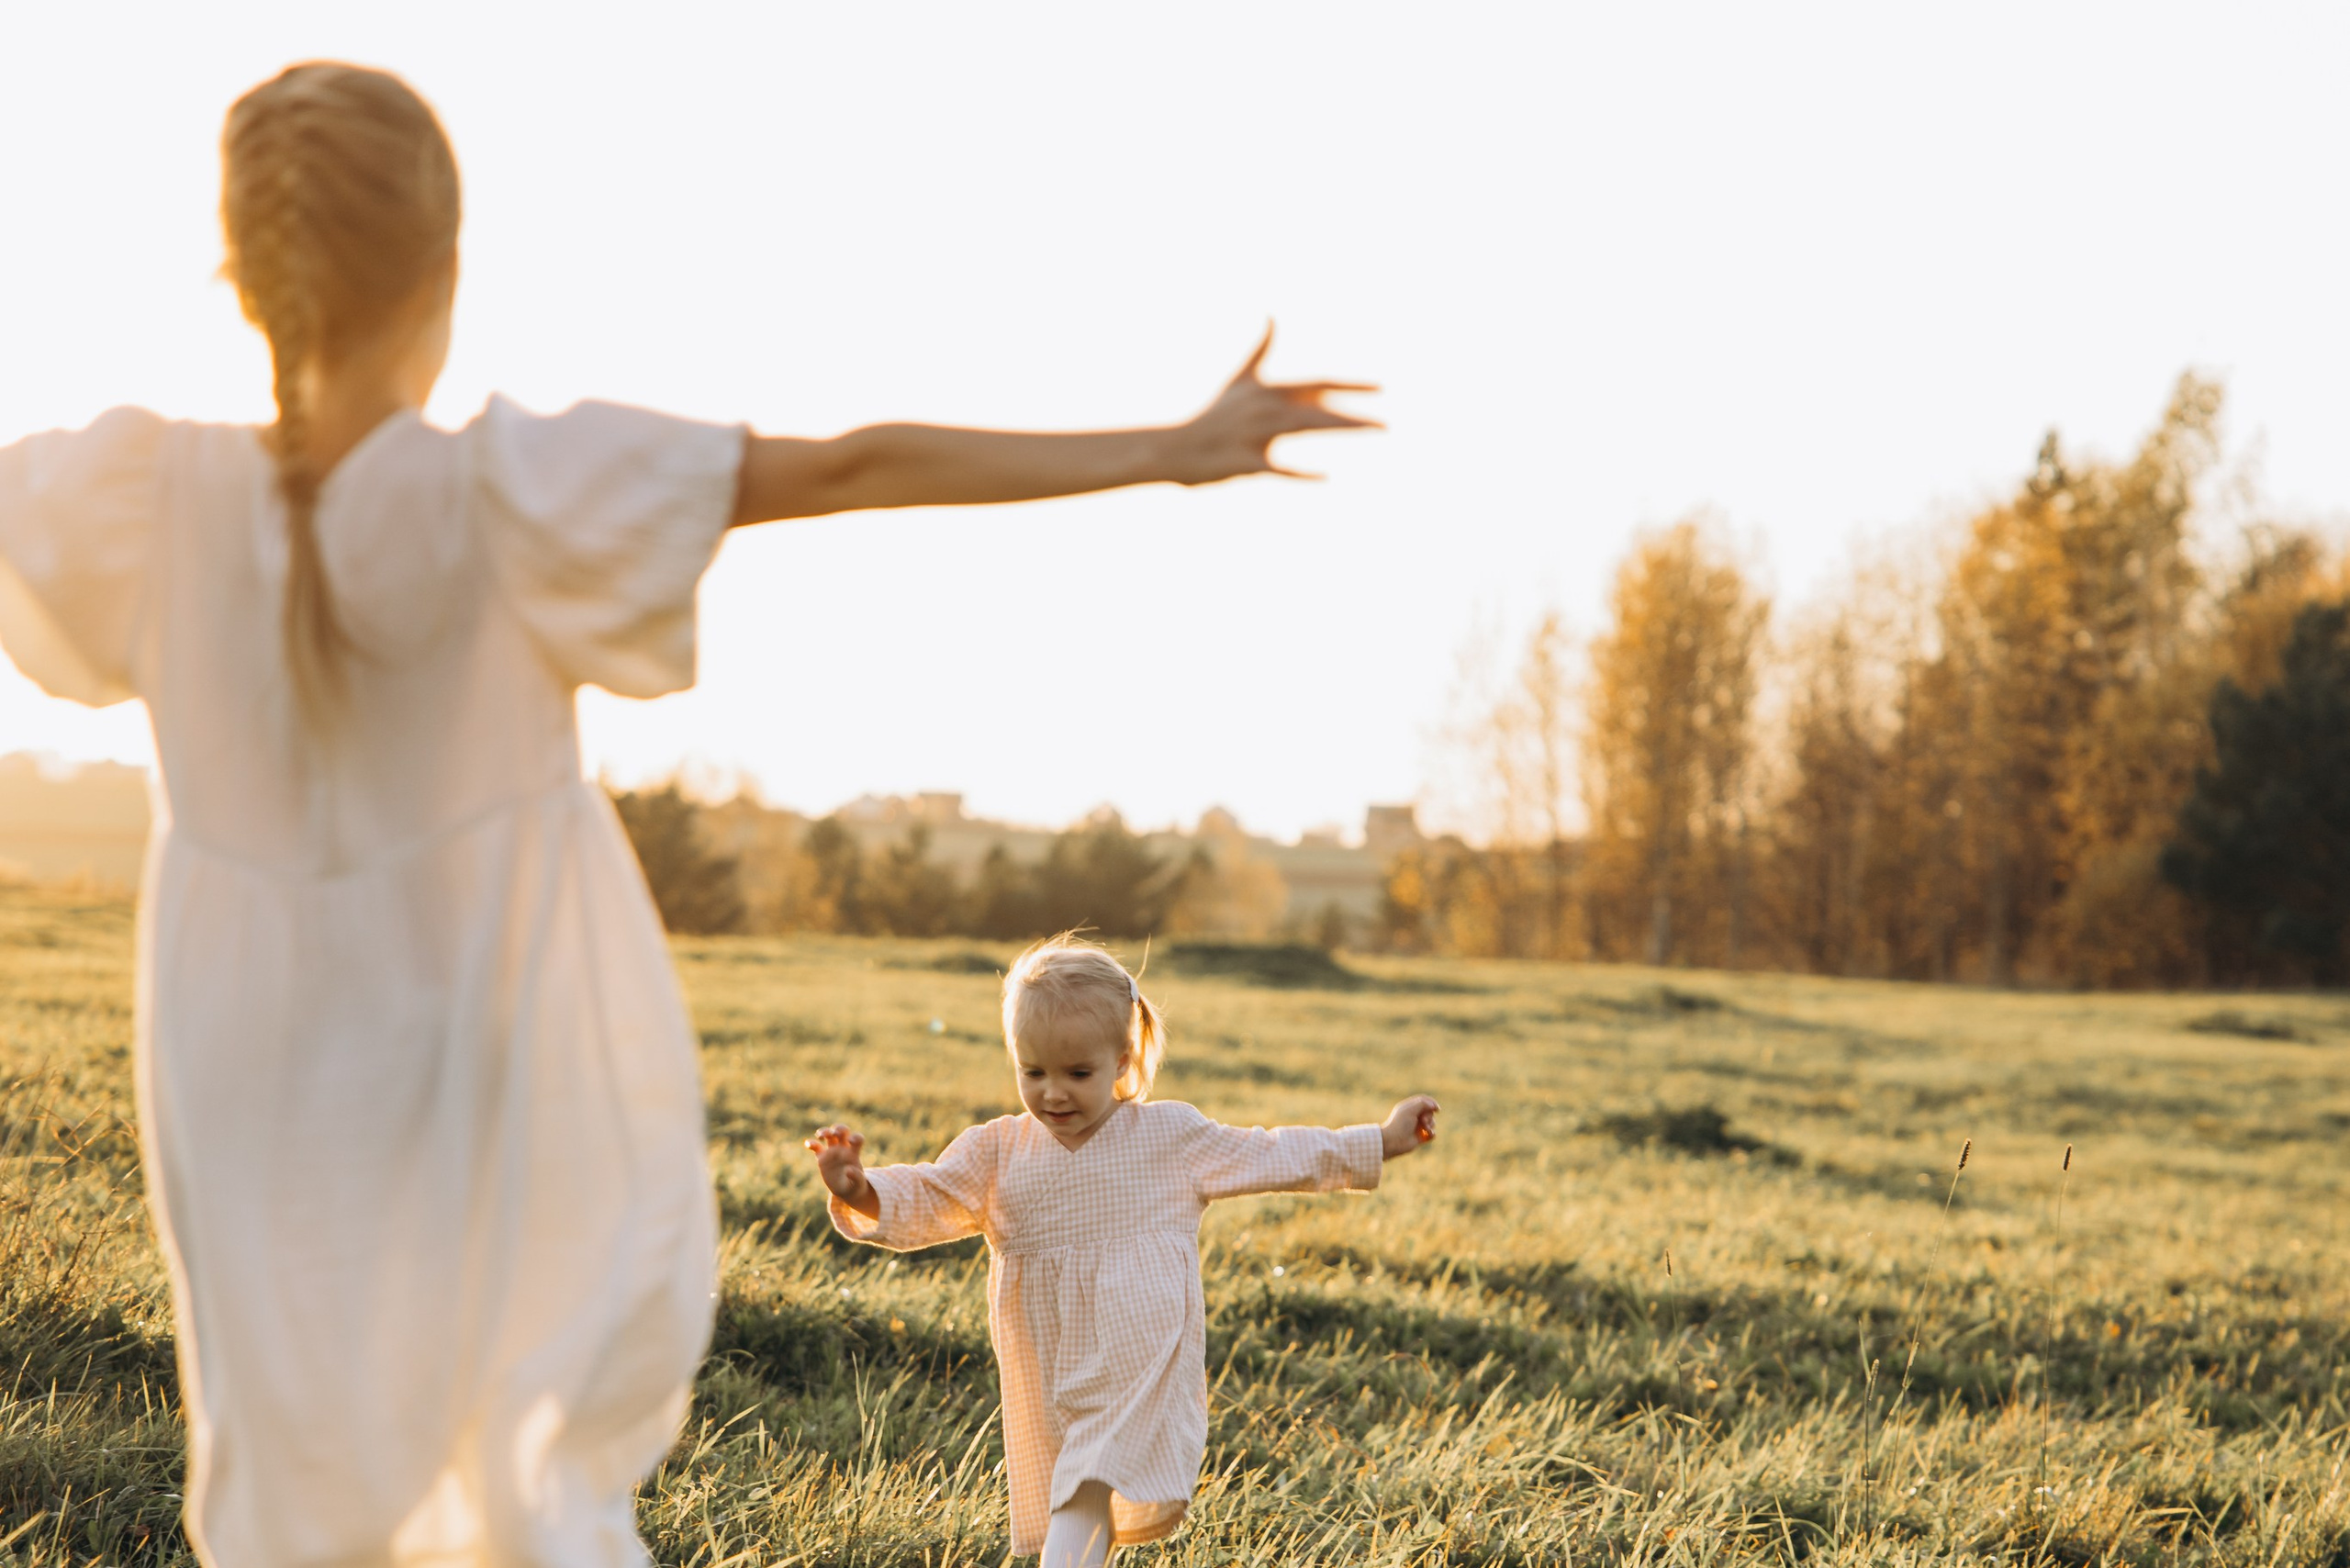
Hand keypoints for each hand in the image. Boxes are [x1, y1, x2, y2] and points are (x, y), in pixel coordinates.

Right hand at [803, 1123, 878, 1215]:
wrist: (846, 1191)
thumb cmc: (855, 1185)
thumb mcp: (859, 1184)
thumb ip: (856, 1177)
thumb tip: (848, 1170)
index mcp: (854, 1152)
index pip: (857, 1138)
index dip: (855, 1137)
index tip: (851, 1141)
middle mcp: (843, 1148)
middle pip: (842, 1131)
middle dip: (838, 1128)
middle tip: (834, 1134)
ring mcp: (832, 1152)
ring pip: (829, 1135)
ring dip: (825, 1131)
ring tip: (820, 1135)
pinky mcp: (822, 1157)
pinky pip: (816, 1147)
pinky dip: (811, 1143)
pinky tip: (809, 1144)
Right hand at [1166, 324, 1378, 485]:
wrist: (1176, 447)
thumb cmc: (1214, 415)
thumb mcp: (1240, 380)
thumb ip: (1261, 349)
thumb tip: (1273, 316)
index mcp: (1269, 390)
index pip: (1317, 385)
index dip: (1349, 385)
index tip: (1381, 388)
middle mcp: (1266, 408)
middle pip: (1317, 409)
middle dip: (1352, 417)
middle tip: (1386, 426)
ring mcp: (1255, 435)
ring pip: (1304, 428)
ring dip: (1339, 428)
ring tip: (1369, 432)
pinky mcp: (1245, 462)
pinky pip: (1278, 468)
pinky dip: (1301, 473)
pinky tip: (1325, 476)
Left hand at [1380, 1095, 1440, 1159]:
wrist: (1393, 1141)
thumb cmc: (1400, 1123)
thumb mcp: (1411, 1109)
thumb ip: (1423, 1104)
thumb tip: (1434, 1106)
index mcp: (1409, 1107)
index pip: (1424, 1101)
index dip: (1431, 1103)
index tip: (1436, 1108)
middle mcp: (1414, 1116)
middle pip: (1429, 1112)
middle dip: (1429, 1116)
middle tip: (1423, 1121)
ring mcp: (1417, 1127)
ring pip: (1432, 1122)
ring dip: (1431, 1124)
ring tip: (1425, 1129)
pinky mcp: (1420, 1137)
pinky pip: (1431, 1133)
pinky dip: (1432, 1133)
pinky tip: (1428, 1134)